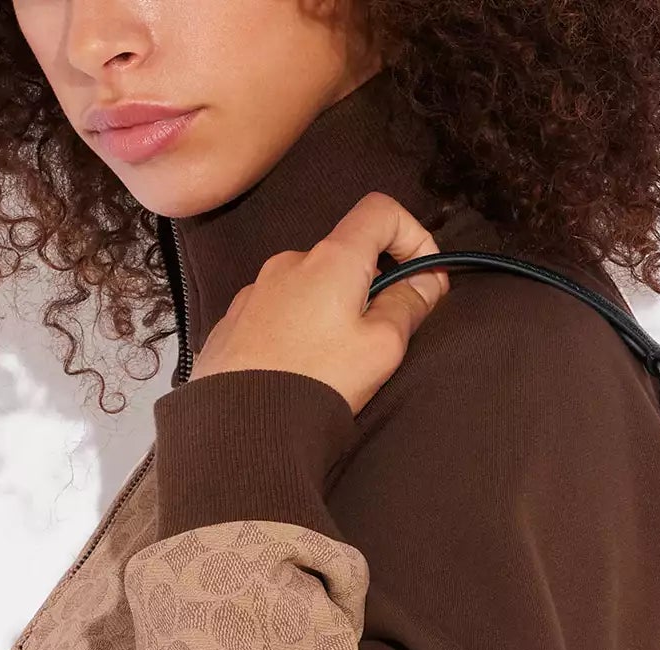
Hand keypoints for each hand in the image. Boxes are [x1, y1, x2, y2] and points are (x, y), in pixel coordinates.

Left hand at [188, 191, 449, 413]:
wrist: (241, 428)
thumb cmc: (316, 385)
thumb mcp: (381, 348)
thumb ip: (408, 305)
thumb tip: (426, 281)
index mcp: (331, 259)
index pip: (380, 210)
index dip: (412, 235)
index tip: (423, 278)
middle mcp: (289, 262)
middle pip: (344, 255)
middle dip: (370, 286)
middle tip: (380, 336)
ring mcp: (255, 290)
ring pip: (309, 286)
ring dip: (331, 310)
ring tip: (333, 363)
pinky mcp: (233, 321)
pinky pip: (277, 311)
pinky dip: (297, 328)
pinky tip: (298, 368)